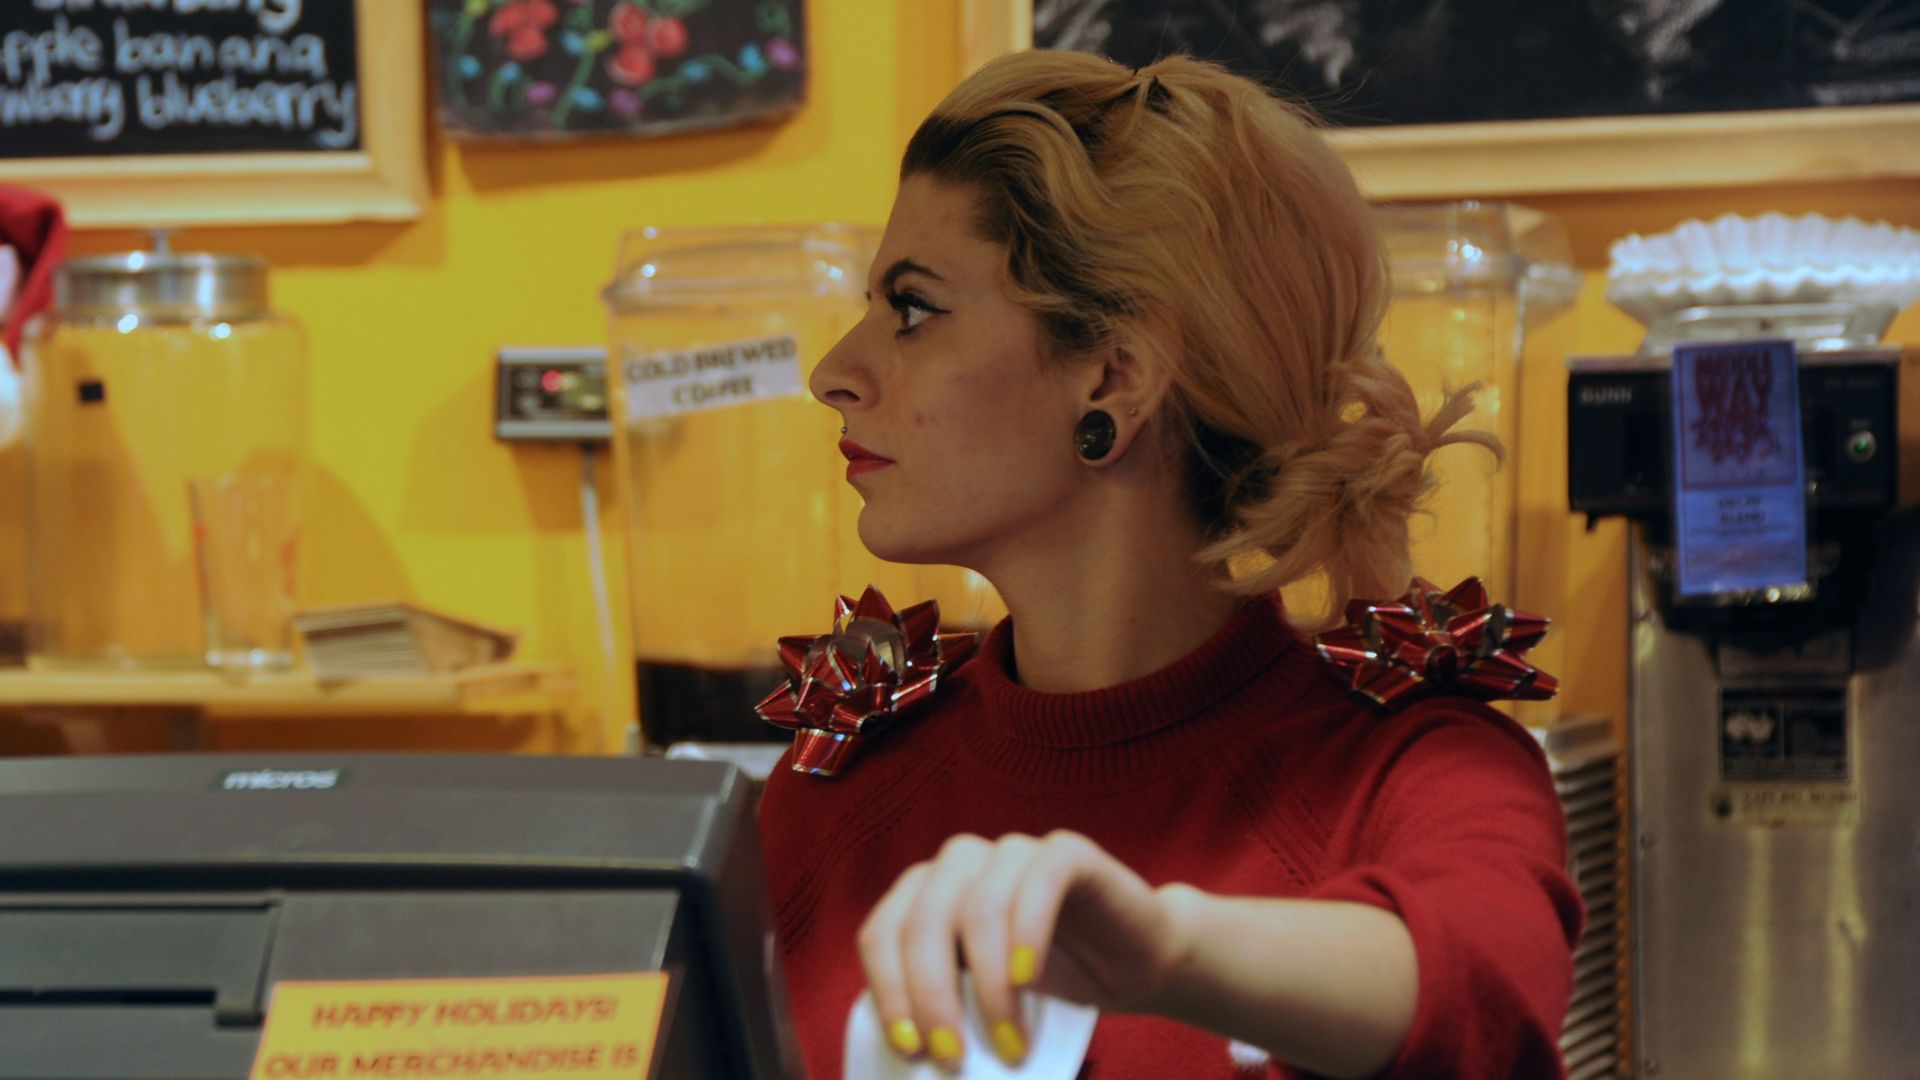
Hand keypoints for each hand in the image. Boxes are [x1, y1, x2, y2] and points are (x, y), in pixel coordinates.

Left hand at [856, 830, 1186, 1070]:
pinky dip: (1028, 932)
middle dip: (933, 995)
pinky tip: (1028, 980)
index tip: (910, 1048)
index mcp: (926, 896)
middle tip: (953, 1056)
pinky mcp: (1067, 853)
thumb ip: (949, 1008)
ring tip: (1009, 1044)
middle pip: (924, 921)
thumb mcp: (986, 1002)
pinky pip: (1040, 880)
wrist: (1137, 967)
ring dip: (989, 984)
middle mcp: (962, 864)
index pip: (882, 933)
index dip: (888, 989)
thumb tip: (914, 1056)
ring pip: (979, 905)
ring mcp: (1014, 852)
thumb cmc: (1055, 989)